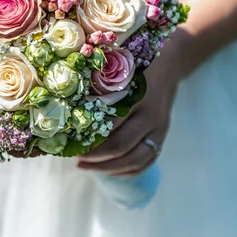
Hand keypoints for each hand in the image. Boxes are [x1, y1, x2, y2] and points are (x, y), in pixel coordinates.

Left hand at [77, 48, 182, 176]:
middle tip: (76, 159)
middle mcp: (150, 116)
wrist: (169, 66)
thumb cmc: (134, 67)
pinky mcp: (163, 136)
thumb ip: (97, 88)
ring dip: (109, 168)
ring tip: (87, 167)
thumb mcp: (116, 73)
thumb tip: (67, 108)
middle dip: (96, 157)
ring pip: (135, 159)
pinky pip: (148, 161)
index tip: (70, 142)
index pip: (110, 126)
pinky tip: (110, 170)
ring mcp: (159, 129)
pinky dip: (128, 170)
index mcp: (137, 98)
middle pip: (121, 146)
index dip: (90, 138)